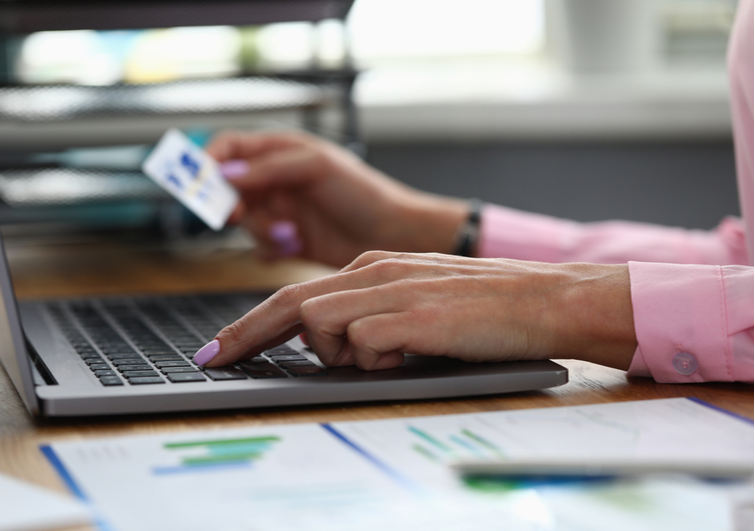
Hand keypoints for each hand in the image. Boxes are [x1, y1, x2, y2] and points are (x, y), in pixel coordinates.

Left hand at [196, 252, 637, 370]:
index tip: (223, 345)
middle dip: (245, 334)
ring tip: (386, 354)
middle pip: (290, 303)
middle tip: (215, 359)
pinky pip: (362, 342)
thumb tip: (331, 338)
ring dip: (336, 351)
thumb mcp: (417, 298)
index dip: (252, 321)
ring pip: (321, 321)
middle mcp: (375, 271)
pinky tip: (408, 353)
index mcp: (374, 265)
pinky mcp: (411, 316)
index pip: (297, 293)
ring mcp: (391, 291)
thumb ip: (372, 309)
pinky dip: (372, 357)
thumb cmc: (486, 305)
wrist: (545, 298)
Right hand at [207, 130, 468, 266]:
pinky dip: (271, 250)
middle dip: (232, 204)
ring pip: (245, 222)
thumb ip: (269, 168)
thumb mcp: (316, 168)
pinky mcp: (289, 242)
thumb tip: (224, 172)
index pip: (229, 148)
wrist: (395, 236)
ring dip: (261, 231)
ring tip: (290, 234)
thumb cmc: (364, 193)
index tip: (201, 183)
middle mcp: (277, 179)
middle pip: (228, 189)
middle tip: (240, 215)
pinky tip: (294, 247)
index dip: (208, 162)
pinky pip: (261, 247)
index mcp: (281, 151)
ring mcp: (282, 211)